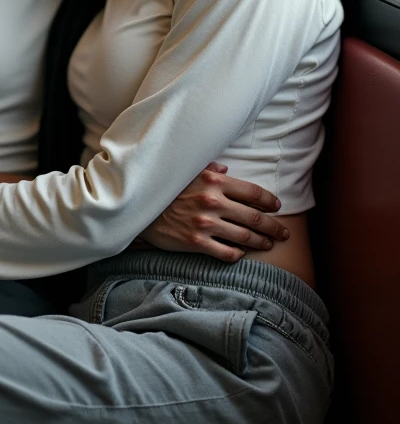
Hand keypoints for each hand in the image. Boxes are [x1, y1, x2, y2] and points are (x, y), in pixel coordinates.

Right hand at [139, 162, 289, 261]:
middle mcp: (213, 201)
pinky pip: (226, 253)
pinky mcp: (196, 243)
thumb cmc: (167, 189)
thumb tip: (226, 169)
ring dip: (261, 242)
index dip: (269, 201)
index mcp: (213, 181)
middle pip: (254, 217)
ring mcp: (205, 224)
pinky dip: (238, 254)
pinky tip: (242, 253)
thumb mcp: (188, 172)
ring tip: (268, 244)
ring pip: (244, 236)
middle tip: (284, 233)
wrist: (140, 208)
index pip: (252, 192)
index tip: (277, 207)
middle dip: (274, 226)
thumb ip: (209, 169)